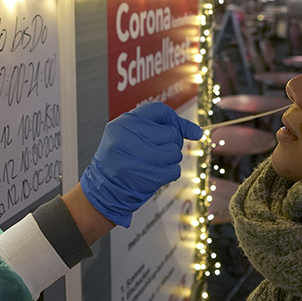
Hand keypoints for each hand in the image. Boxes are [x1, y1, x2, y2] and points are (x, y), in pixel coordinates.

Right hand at [80, 102, 202, 226]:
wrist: (103, 189)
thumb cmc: (122, 160)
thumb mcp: (131, 136)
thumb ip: (160, 128)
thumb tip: (197, 132)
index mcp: (123, 122)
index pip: (159, 111)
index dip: (176, 121)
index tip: (190, 132)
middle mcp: (126, 136)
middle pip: (170, 133)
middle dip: (171, 145)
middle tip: (156, 153)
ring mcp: (133, 156)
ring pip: (174, 152)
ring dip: (171, 160)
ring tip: (154, 164)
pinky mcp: (142, 175)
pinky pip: (173, 170)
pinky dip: (169, 173)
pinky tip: (156, 175)